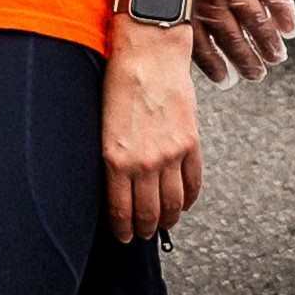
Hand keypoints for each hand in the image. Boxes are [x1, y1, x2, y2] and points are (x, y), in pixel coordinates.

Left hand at [102, 20, 202, 242]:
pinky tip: (185, 204)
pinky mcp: (191, 142)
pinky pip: (193, 181)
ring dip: (168, 218)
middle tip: (142, 235)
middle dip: (144, 228)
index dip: (122, 228)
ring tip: (163, 226)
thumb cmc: (115, 84)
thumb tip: (112, 182)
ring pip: (173, 201)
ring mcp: (170, 154)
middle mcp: (144, 162)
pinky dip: (190, 197)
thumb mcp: (100, 126)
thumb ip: (110, 156)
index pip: (120, 209)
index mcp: (114, 159)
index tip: (123, 237)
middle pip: (148, 211)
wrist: (148, 56)